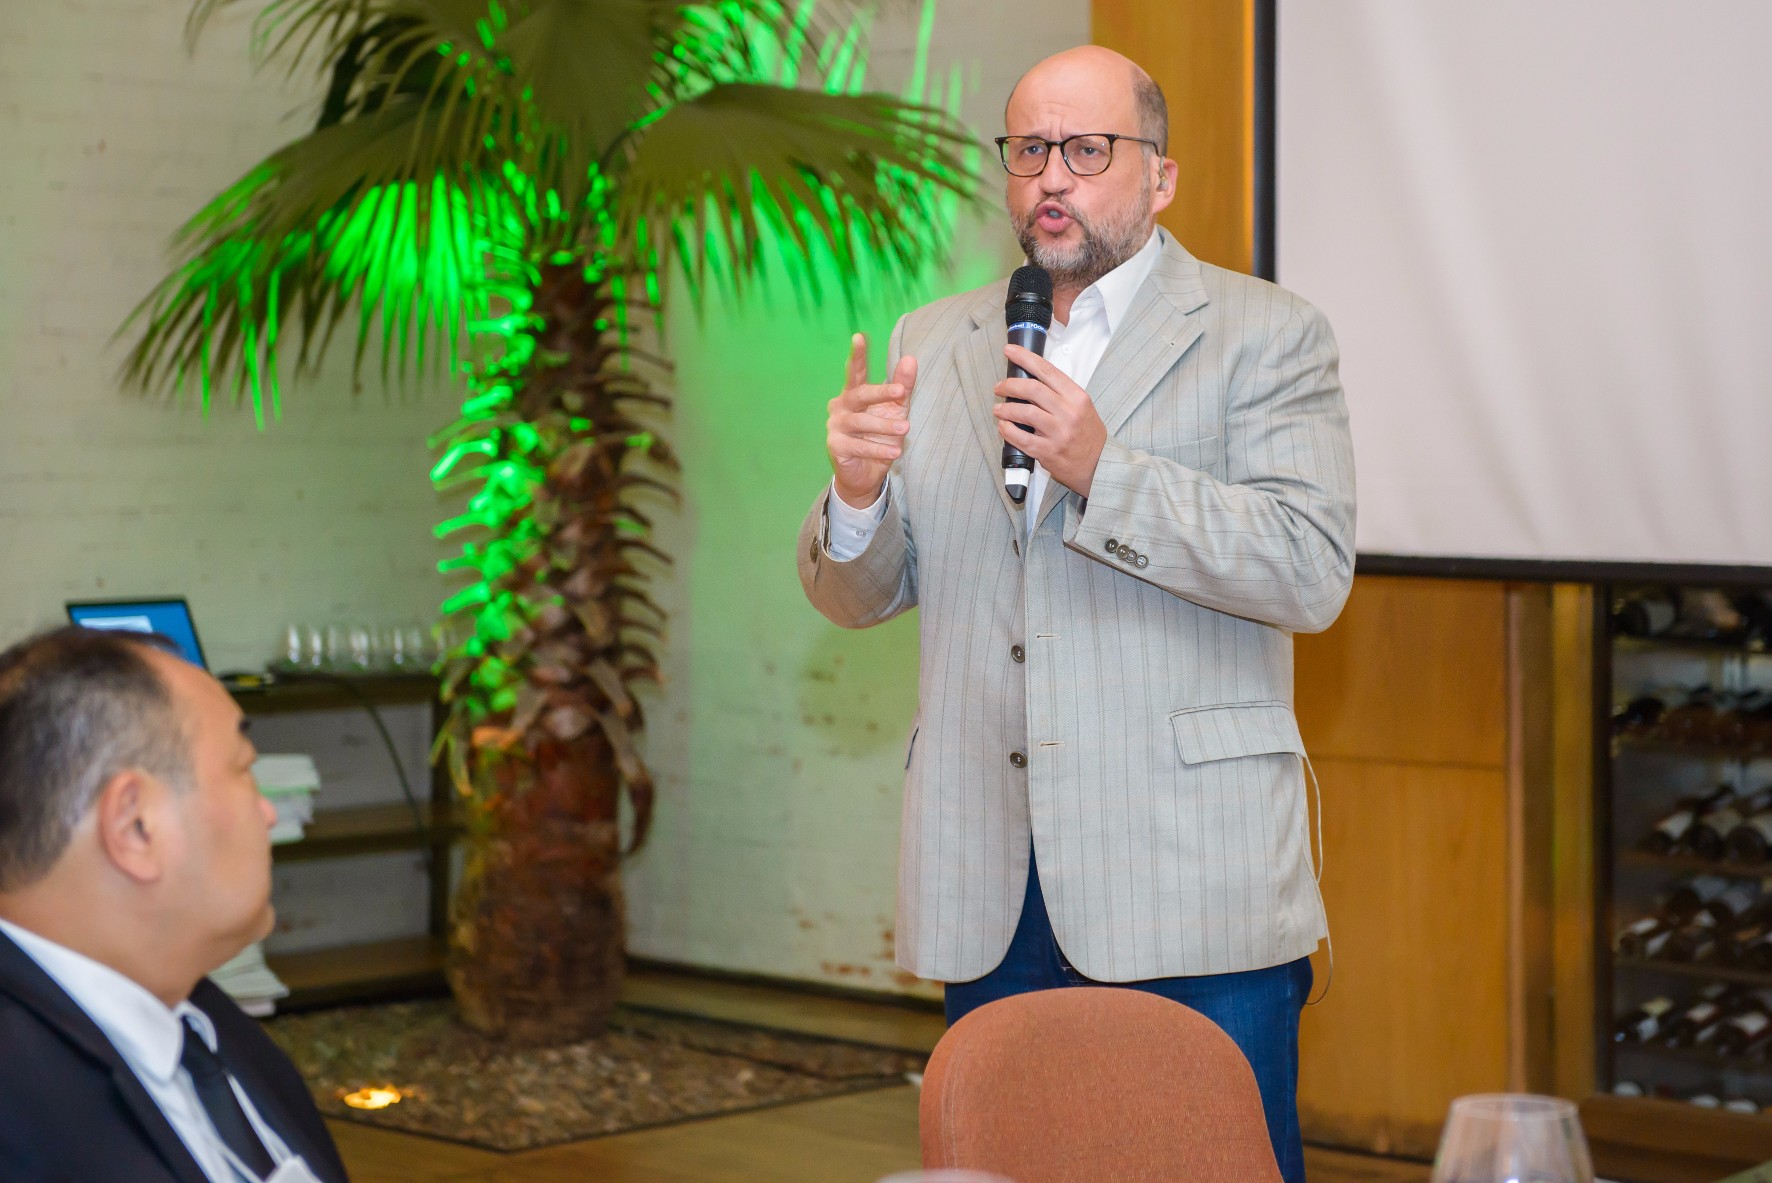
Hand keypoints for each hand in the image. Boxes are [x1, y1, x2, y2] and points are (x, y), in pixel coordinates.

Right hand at [827, 333, 915, 507]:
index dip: (857, 355)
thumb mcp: (896, 410)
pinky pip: (859, 446)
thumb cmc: (880, 436)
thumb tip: (911, 358)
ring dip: (885, 426)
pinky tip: (895, 452)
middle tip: (900, 392)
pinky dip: (878, 449)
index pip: (855, 372)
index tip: (859, 337)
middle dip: (880, 392)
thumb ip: (902, 385)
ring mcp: (835, 426)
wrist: (866, 473)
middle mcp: (840, 406)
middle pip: (860, 394)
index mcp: (853, 394)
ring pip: (861, 422)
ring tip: (906, 429)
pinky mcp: (836, 446)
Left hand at [993, 344, 1107, 496]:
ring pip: (1024, 412)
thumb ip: (1060, 394)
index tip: (1010, 351)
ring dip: (1006, 409)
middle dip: (1009, 385)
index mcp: (1077, 397)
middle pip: (1032, 389)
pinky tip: (1003, 427)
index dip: (1025, 358)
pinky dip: (1007, 430)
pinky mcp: (1049, 452)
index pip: (1047, 370)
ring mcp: (1059, 433)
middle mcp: (1069, 412)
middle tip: (999, 387)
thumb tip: (1031, 380)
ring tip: (998, 409)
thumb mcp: (1082, 407)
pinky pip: (1021, 438)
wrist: (1100, 465)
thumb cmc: (1088, 435)